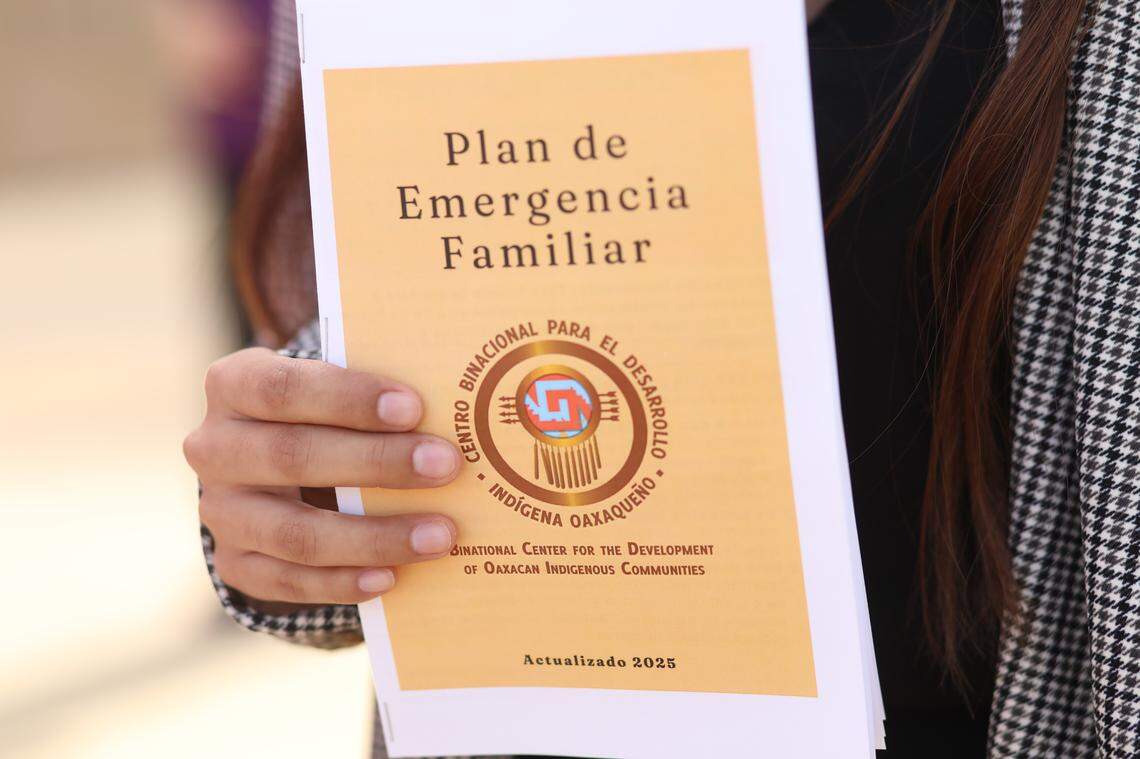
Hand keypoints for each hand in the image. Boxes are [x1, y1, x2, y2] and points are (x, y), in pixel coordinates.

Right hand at [184, 348, 460, 604]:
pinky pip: (289, 581)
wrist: (277, 466)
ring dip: (374, 537)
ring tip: (441, 535)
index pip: (282, 388)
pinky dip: (343, 582)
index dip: (348, 398)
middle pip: (291, 457)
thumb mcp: (335, 389)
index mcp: (234, 384)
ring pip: (294, 533)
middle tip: (447, 465)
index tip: (414, 408)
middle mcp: (214, 447)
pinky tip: (393, 577)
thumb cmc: (325, 414)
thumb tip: (455, 408)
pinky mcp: (235, 562)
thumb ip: (374, 393)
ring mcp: (220, 511)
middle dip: (377, 463)